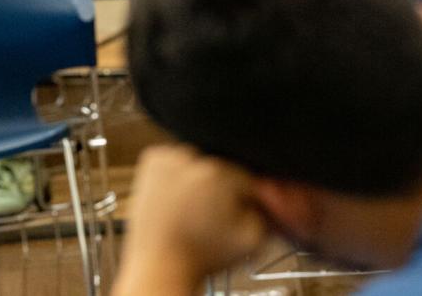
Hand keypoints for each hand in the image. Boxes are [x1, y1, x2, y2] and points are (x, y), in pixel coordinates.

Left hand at [113, 145, 265, 294]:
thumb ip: (266, 212)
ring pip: (198, 160)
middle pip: (222, 166)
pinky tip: (179, 197)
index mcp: (219, 173)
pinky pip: (175, 158)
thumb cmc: (201, 256)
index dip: (247, 196)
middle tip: (215, 213)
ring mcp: (169, 156)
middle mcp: (192, 158)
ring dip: (200, 177)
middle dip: (223, 186)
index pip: (247, 176)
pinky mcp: (151, 159)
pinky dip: (178, 172)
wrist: (160, 264)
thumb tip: (270, 194)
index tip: (242, 210)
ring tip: (194, 209)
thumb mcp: (251, 240)